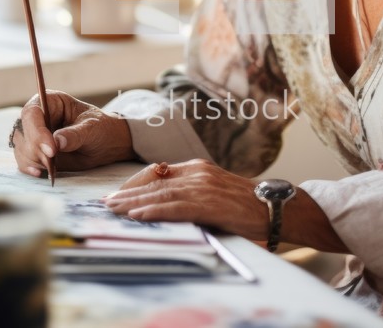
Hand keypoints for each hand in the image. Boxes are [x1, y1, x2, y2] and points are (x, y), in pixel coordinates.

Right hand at [11, 90, 134, 176]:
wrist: (105, 144)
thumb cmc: (100, 128)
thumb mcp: (93, 128)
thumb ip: (76, 134)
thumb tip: (57, 142)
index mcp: (51, 101)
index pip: (33, 113)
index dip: (37, 131)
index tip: (51, 150)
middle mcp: (38, 117)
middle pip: (22, 132)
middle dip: (35, 149)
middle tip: (52, 161)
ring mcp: (34, 134)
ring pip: (21, 148)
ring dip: (34, 160)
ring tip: (53, 166)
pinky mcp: (34, 151)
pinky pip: (24, 161)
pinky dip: (31, 168)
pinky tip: (42, 172)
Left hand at [103, 159, 268, 240]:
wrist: (275, 207)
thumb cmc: (245, 205)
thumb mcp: (214, 192)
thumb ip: (192, 193)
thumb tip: (164, 202)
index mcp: (198, 167)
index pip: (158, 172)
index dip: (135, 183)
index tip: (118, 194)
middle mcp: (198, 172)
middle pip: (154, 181)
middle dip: (128, 192)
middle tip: (107, 203)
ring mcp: (204, 185)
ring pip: (160, 193)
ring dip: (134, 202)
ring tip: (115, 209)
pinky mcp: (209, 202)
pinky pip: (175, 207)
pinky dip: (153, 211)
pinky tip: (138, 215)